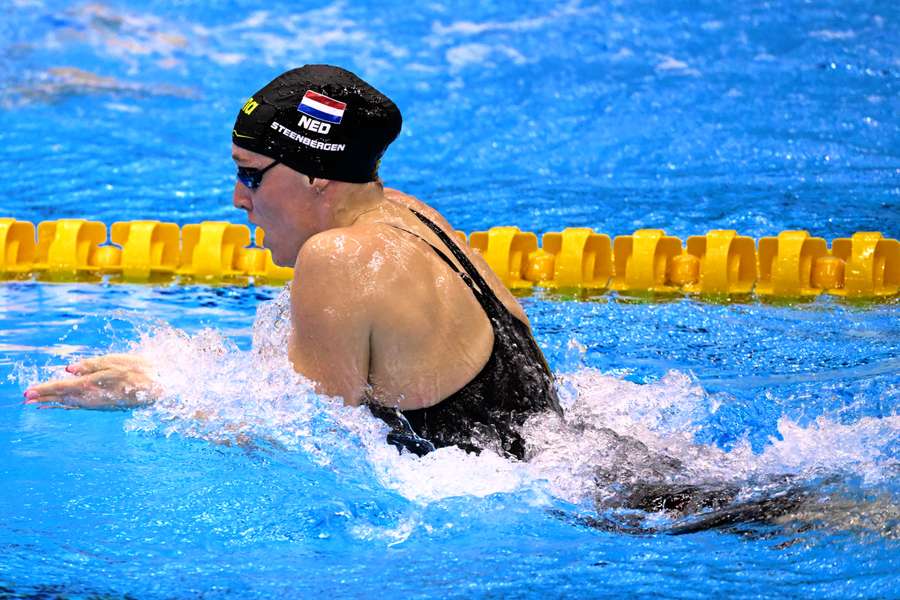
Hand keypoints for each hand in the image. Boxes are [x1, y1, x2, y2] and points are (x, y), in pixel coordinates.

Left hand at [23, 353, 161, 409]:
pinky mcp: (105, 405)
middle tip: (27, 398)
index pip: (63, 386)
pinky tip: (63, 404)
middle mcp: (93, 397)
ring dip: (54, 401)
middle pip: (63, 397)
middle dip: (45, 396)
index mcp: (94, 384)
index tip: (28, 392)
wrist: (160, 389)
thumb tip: (68, 368)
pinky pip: (81, 405)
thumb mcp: (116, 361)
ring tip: (39, 402)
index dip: (45, 388)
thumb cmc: (140, 371)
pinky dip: (68, 404)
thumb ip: (92, 364)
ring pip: (71, 403)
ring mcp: (99, 403)